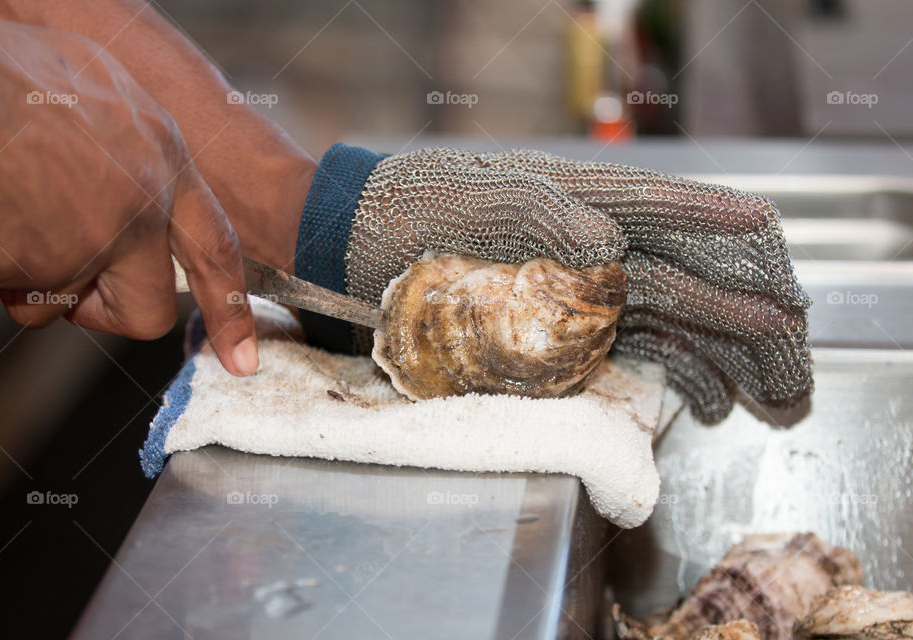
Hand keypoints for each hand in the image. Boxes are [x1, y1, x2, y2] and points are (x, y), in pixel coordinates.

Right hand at [0, 8, 257, 375]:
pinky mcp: (39, 268)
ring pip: (53, 304)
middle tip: (57, 285)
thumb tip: (131, 196)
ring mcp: (94, 241)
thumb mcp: (94, 86)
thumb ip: (125, 150)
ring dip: (14, 276)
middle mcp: (143, 205)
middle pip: (147, 310)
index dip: (228, 307)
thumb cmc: (0, 69)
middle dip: (98, 310)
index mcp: (163, 157)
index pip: (215, 248)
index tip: (242, 360)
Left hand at [323, 147, 810, 422]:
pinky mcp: (558, 324)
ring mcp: (578, 287)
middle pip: (692, 282)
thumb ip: (540, 209)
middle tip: (795, 375)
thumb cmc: (400, 209)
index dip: (734, 246)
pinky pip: (635, 346)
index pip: (677, 215)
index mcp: (579, 200)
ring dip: (726, 362)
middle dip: (752, 328)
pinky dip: (677, 373)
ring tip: (771, 400)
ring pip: (675, 321)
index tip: (783, 280)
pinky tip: (705, 399)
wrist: (348, 246)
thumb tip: (610, 244)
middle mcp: (591, 244)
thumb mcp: (464, 196)